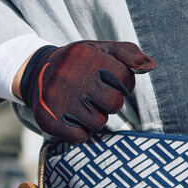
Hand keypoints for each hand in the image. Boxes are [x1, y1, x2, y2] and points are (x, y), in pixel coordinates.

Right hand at [16, 41, 155, 143]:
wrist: (36, 72)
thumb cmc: (79, 63)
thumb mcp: (101, 50)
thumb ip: (129, 54)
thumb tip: (151, 66)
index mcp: (86, 56)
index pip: (125, 79)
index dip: (123, 84)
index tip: (110, 81)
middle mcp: (69, 76)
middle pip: (113, 104)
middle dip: (110, 102)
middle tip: (96, 96)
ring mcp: (57, 99)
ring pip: (98, 123)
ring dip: (95, 117)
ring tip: (83, 105)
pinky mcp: (48, 120)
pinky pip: (80, 137)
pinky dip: (80, 131)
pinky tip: (72, 117)